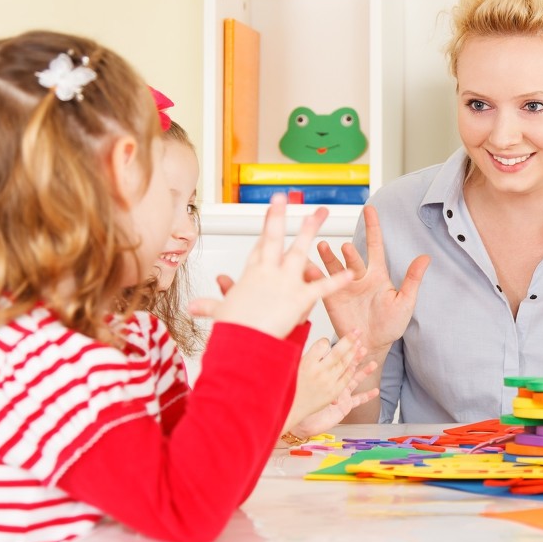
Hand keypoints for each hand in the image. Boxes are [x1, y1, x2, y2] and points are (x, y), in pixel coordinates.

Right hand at [189, 198, 350, 337]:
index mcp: (250, 276)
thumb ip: (210, 306)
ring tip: (320, 214)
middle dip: (279, 217)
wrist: (242, 343)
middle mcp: (267, 273)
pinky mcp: (299, 298)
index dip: (266, 229)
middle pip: (274, 238)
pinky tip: (349, 272)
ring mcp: (284, 283)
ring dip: (310, 232)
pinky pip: (322, 287)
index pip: (259, 248)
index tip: (271, 214)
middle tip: (285, 198)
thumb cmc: (232, 330)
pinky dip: (336, 281)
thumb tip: (193, 307)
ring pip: (299, 251)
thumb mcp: (219, 314)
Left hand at [283, 356, 380, 439]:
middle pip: (347, 367)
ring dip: (364, 373)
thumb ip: (313, 373)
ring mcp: (341, 395)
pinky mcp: (345, 406)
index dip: (344, 351)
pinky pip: (358, 400)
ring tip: (374, 365)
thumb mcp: (306, 384)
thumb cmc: (301, 404)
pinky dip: (367, 396)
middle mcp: (334, 383)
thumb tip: (316, 360)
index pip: (337, 361)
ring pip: (355, 381)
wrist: (303, 424)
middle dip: (356, 357)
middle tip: (364, 347)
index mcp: (325, 376)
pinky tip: (376, 391)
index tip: (350, 342)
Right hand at [316, 205, 428, 356]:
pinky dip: (314, 276)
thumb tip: (426, 257)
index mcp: (377, 275)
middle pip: (352, 258)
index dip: (373, 227)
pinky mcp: (331, 298)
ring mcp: (343, 286)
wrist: (372, 346)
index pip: (375, 245)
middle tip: (346, 247)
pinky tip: (307, 269)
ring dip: (327, 257)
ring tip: (321, 247)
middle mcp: (358, 277)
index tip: (370, 209)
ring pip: (334, 267)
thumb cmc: (391, 325)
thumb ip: (412, 279)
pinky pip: (322, 284)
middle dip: (348, 252)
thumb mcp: (405, 301)